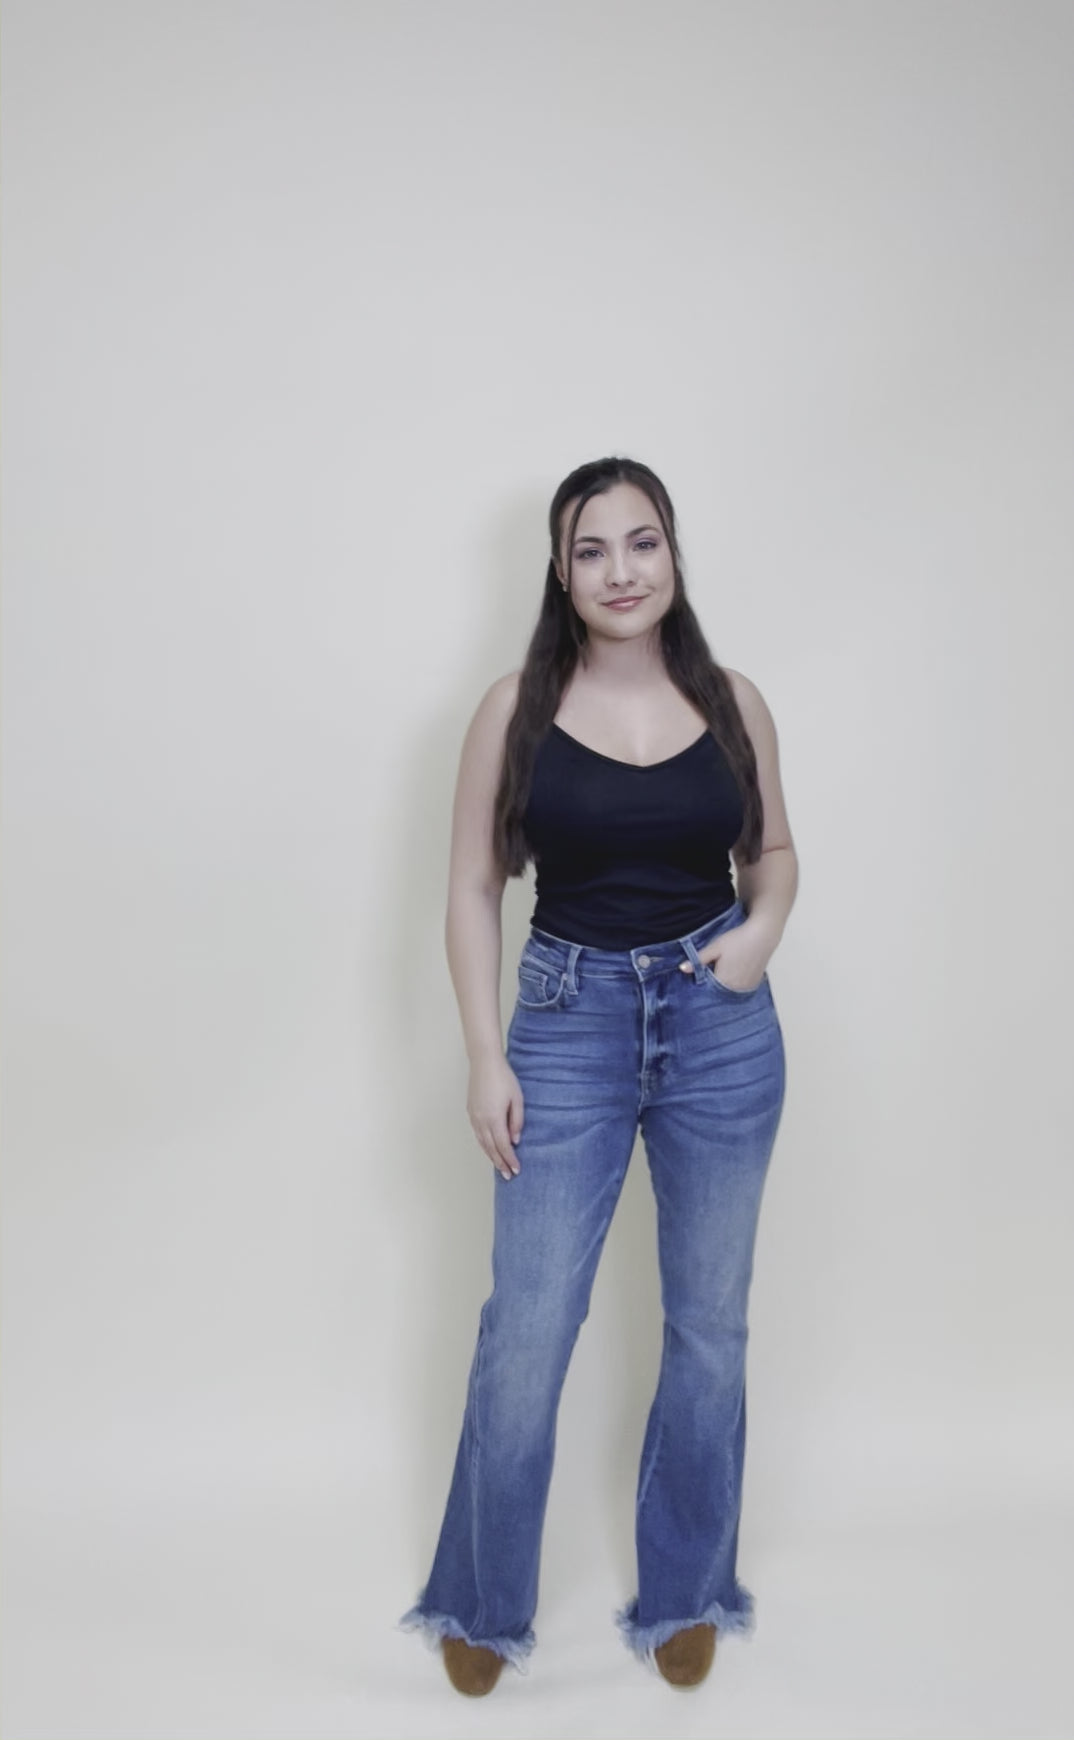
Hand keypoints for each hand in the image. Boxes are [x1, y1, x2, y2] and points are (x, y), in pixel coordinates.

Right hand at [467, 1053, 523, 1178]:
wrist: (484, 1063)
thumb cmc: (503, 1078)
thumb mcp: (517, 1099)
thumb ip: (517, 1121)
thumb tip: (515, 1140)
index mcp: (494, 1118)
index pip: (503, 1146)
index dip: (510, 1159)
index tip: (516, 1170)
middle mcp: (481, 1121)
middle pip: (491, 1148)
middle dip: (500, 1163)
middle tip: (508, 1176)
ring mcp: (474, 1117)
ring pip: (482, 1143)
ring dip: (491, 1156)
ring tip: (499, 1166)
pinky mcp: (471, 1112)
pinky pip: (477, 1134)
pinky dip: (484, 1145)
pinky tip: (489, 1148)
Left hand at [679, 916, 774, 992]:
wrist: (763, 935)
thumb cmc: (738, 940)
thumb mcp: (715, 947)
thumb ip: (699, 959)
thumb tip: (682, 968)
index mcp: (723, 980)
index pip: (706, 990)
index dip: (701, 984)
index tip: (698, 977)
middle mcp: (735, 988)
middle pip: (718, 993)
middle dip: (711, 987)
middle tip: (710, 973)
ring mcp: (746, 988)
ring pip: (729, 992)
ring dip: (723, 987)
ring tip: (723, 973)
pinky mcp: (754, 984)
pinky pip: (740, 990)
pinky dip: (734, 986)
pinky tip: (733, 974)